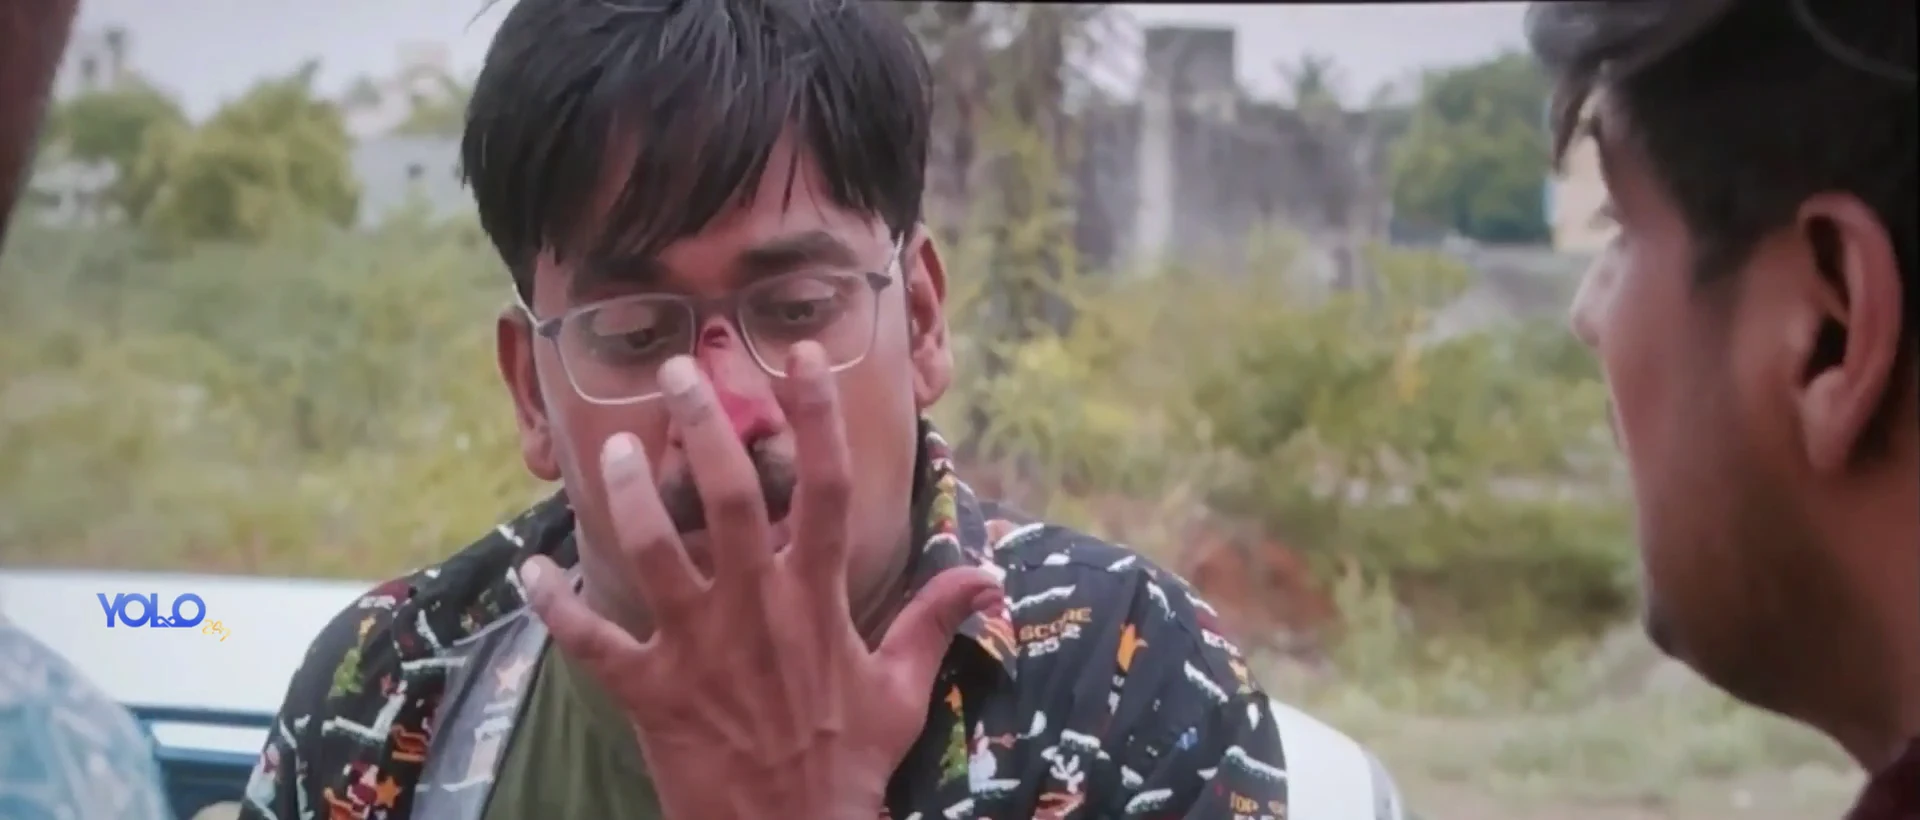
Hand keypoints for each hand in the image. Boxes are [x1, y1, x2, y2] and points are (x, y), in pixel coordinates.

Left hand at [521, 342, 1000, 819]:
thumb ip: (934, 619)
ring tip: (611, 450)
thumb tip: (988, 574)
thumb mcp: (904, 689)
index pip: (829, 490)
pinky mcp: (652, 691)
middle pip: (732, 497)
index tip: (803, 354)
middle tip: (678, 374)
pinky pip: (594, 639)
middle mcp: (758, 609)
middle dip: (704, 427)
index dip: (818, 417)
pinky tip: (534, 570)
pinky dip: (558, 605)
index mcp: (819, 600)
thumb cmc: (850, 763)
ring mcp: (700, 648)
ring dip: (627, 496)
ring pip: (654, 550)